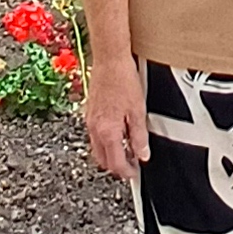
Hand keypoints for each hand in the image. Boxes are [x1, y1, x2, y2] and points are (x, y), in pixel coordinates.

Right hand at [83, 57, 150, 178]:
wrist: (109, 60)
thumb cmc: (123, 80)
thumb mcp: (138, 111)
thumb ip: (139, 136)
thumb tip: (143, 154)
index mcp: (107, 131)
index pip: (115, 163)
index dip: (127, 172)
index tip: (135, 173)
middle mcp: (95, 128)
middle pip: (103, 160)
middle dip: (117, 166)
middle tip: (132, 164)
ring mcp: (89, 120)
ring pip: (97, 148)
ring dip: (111, 154)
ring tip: (127, 149)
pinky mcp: (89, 112)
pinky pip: (95, 135)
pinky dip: (105, 141)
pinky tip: (117, 133)